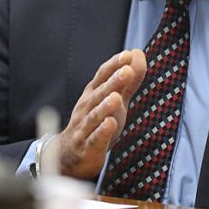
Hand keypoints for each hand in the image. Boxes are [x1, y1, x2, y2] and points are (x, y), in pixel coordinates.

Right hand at [47, 49, 146, 178]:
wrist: (70, 155)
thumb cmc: (96, 122)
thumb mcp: (115, 99)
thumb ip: (128, 79)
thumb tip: (138, 53)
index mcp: (93, 93)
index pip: (102, 76)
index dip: (114, 65)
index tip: (127, 54)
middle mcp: (87, 107)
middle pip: (100, 93)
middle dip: (113, 82)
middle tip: (126, 71)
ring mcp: (85, 127)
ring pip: (95, 115)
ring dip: (105, 106)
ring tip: (117, 98)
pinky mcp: (87, 147)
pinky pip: (95, 139)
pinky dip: (102, 132)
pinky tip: (110, 124)